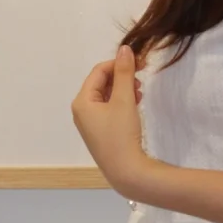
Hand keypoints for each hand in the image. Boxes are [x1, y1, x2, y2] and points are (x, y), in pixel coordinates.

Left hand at [71, 44, 149, 198]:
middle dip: (121, 77)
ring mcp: (90, 124)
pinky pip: (109, 110)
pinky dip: (121, 103)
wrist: (127, 173)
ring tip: (139, 92)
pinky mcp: (101, 134)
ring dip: (123, 89)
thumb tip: (124, 49)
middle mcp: (81, 111)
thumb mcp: (124, 99)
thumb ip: (124, 73)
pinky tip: (135, 103)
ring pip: (106, 97)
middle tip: (141, 76)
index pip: (98, 72)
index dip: (118, 63)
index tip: (139, 62)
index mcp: (81, 101)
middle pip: (101, 83)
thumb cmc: (122, 134)